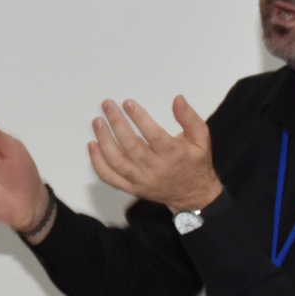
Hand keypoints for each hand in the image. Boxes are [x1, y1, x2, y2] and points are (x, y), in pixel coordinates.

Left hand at [87, 96, 221, 213]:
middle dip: (117, 123)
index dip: (139, 118)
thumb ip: (190, 118)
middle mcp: (156, 169)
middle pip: (131, 146)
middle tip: (107, 105)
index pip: (153, 135)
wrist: (193, 196)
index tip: (127, 103)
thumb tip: (178, 99)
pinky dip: (98, 163)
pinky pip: (111, 177)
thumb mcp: (201, 138)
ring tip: (97, 122)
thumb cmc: (195, 163)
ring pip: (117, 162)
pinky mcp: (132, 188)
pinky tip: (92, 145)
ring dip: (104, 140)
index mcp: (173, 155)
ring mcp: (141, 180)